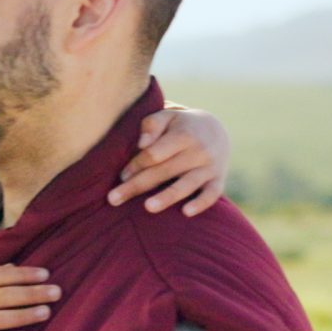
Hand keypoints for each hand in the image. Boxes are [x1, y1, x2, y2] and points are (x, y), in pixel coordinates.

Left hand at [109, 106, 230, 214]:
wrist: (216, 130)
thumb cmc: (180, 126)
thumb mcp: (167, 116)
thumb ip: (152, 125)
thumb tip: (141, 144)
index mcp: (184, 134)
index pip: (154, 154)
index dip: (136, 165)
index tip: (121, 176)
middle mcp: (198, 150)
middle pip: (164, 171)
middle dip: (137, 185)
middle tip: (113, 199)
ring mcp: (210, 167)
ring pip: (187, 184)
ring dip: (167, 196)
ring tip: (148, 207)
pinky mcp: (218, 180)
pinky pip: (213, 194)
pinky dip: (201, 204)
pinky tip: (186, 213)